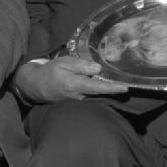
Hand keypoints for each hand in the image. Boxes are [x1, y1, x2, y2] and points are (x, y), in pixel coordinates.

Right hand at [13, 56, 128, 103]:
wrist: (37, 86)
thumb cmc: (51, 72)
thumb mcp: (64, 63)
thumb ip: (81, 65)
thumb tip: (98, 68)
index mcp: (75, 85)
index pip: (97, 87)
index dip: (112, 88)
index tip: (125, 88)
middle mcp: (79, 96)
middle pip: (100, 93)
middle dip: (113, 89)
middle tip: (129, 82)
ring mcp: (78, 102)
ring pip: (96, 95)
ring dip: (107, 90)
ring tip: (119, 82)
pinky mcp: (77, 103)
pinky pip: (91, 97)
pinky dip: (99, 91)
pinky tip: (104, 85)